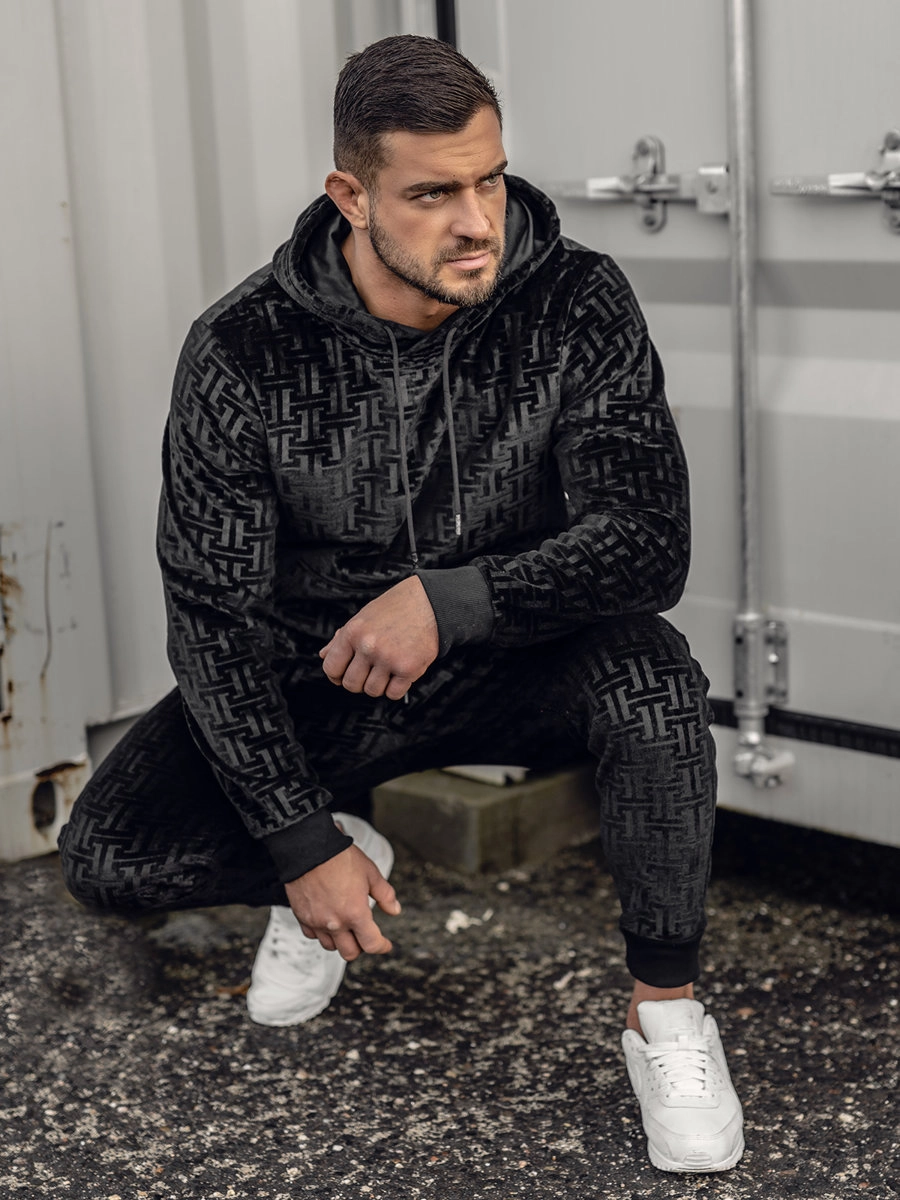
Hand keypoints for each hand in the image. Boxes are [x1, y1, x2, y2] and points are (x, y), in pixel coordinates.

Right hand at [284, 844, 400, 960]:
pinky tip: (327, 922)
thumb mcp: (370, 873)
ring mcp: (316, 922)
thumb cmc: (339, 858)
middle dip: (361, 947)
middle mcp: (335, 923)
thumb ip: (385, 895)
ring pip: (330, 946)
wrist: (309, 849)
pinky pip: (313, 935)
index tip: (385, 944)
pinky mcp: (302, 917)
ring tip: (346, 928)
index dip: (382, 946)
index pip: (371, 944)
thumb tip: (394, 909)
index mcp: (355, 914)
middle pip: (350, 953)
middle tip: (365, 936)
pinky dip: (322, 933)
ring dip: (341, 941)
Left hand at [319, 575, 438, 699]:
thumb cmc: (397, 608)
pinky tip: (400, 673)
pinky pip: (393, 693)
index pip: (331, 667)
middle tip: (370, 671)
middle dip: (359, 682)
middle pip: (351, 684)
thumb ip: (341, 638)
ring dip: (379, 684)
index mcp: (353, 632)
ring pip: (372, 691)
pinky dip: (396, 688)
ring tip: (387, 668)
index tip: (344, 674)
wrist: (431, 603)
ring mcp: (388, 658)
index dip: (336, 675)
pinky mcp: (408, 669)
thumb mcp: (363, 617)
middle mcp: (369, 646)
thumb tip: (324, 655)